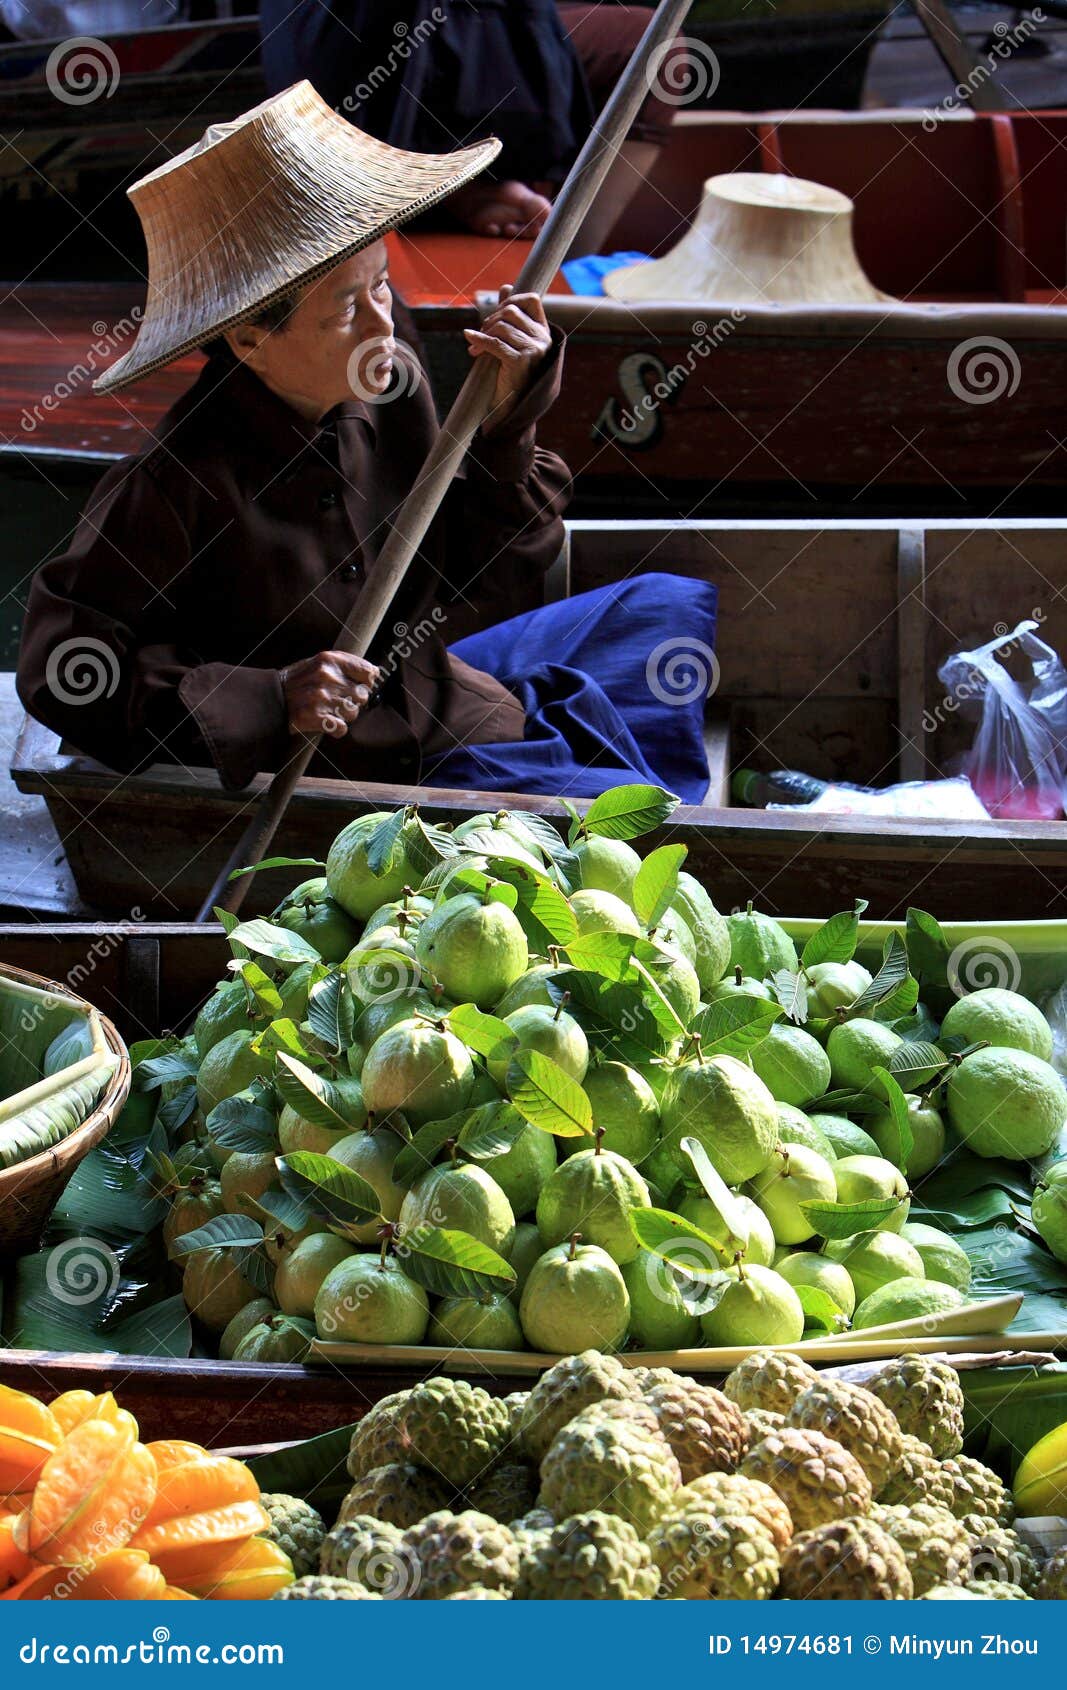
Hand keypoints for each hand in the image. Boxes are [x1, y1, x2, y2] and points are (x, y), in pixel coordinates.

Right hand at [281, 651, 380, 737]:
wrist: (269, 698)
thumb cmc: (296, 682)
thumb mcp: (318, 663)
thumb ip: (344, 666)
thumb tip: (374, 673)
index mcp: (330, 660)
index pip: (368, 672)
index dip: (366, 682)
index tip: (359, 686)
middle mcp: (327, 676)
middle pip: (362, 696)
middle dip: (353, 701)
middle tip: (336, 701)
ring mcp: (322, 697)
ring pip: (353, 713)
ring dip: (343, 716)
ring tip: (328, 710)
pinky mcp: (316, 716)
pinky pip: (342, 728)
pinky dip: (335, 729)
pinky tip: (325, 722)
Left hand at [464, 286, 550, 432]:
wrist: (511, 408)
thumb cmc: (511, 375)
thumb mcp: (512, 342)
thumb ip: (511, 316)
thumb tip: (506, 287)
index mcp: (544, 332)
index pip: (532, 299)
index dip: (511, 300)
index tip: (496, 315)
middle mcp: (542, 340)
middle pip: (511, 311)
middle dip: (491, 319)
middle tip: (481, 334)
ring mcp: (534, 351)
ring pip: (502, 326)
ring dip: (483, 333)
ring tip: (475, 347)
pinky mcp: (521, 362)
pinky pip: (495, 343)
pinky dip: (478, 340)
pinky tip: (469, 340)